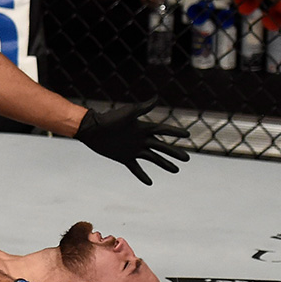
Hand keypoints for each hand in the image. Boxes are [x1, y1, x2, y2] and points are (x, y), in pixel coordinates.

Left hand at [74, 98, 189, 184]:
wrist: (93, 129)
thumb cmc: (110, 119)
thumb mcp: (128, 112)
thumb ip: (143, 108)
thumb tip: (156, 98)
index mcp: (144, 128)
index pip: (164, 130)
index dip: (175, 132)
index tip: (187, 135)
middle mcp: (141, 139)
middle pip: (162, 146)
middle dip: (174, 152)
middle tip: (186, 159)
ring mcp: (133, 149)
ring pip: (153, 158)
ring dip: (164, 164)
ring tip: (176, 170)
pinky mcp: (124, 158)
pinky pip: (135, 168)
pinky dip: (142, 175)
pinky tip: (149, 182)